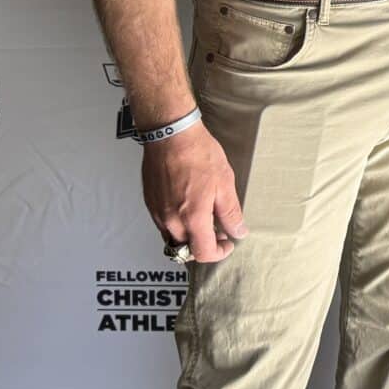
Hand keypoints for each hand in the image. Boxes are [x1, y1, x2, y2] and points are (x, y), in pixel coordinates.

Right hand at [143, 121, 247, 262]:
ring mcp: (158, 213)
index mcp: (192, 218)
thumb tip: (238, 231)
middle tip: (218, 231)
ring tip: (204, 218)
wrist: (171, 135)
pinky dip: (177, 225)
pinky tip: (188, 208)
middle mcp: (171, 221)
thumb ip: (230, 212)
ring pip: (172, 239)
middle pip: (186, 250)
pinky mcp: (150, 203)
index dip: (219, 253)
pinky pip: (163, 225)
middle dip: (204, 246)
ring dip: (189, 237)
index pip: (203, 253)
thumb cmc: (198, 154)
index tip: (228, 243)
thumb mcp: (224, 183)